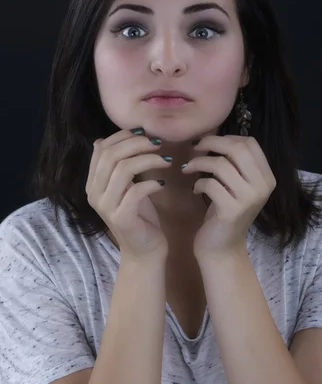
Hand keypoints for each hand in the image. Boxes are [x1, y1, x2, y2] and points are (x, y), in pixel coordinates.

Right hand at [85, 129, 170, 261]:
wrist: (144, 250)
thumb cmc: (140, 215)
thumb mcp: (127, 186)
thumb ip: (118, 165)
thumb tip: (103, 139)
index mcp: (93, 182)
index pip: (101, 149)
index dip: (123, 136)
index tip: (145, 133)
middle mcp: (94, 193)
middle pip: (112, 155)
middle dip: (138, 143)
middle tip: (159, 142)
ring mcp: (106, 206)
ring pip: (124, 169)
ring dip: (148, 159)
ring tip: (166, 160)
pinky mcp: (121, 217)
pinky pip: (135, 190)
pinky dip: (151, 182)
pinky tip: (162, 184)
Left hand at [182, 135, 275, 260]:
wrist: (222, 249)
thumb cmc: (225, 212)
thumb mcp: (235, 185)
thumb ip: (234, 163)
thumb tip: (216, 136)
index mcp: (267, 177)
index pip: (250, 143)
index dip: (226, 138)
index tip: (208, 144)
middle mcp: (263, 186)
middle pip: (236, 149)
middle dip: (211, 144)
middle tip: (194, 149)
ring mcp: (249, 199)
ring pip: (220, 164)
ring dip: (198, 163)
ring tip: (188, 169)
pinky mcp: (232, 210)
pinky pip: (210, 183)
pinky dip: (197, 183)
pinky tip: (194, 190)